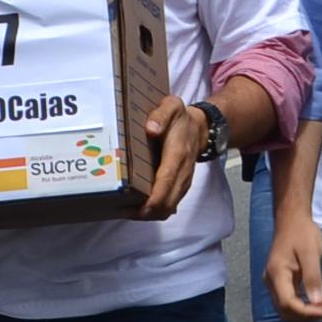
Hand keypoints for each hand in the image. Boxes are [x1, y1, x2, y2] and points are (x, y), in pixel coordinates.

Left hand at [136, 96, 207, 220]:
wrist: (199, 129)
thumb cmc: (181, 119)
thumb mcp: (172, 106)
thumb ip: (161, 115)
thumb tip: (150, 129)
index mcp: (178, 154)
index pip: (167, 182)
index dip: (154, 198)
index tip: (140, 208)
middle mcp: (183, 172)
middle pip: (167, 202)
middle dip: (147, 212)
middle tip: (122, 211)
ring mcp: (183, 182)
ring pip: (168, 208)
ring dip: (149, 215)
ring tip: (125, 212)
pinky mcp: (180, 187)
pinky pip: (168, 205)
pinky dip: (153, 211)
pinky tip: (136, 209)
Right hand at [264, 212, 321, 320]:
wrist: (292, 220)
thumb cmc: (302, 233)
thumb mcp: (311, 253)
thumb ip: (313, 277)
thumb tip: (317, 302)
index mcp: (276, 274)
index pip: (287, 304)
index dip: (305, 312)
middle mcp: (271, 282)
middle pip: (285, 311)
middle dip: (305, 316)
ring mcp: (274, 283)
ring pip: (286, 309)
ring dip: (304, 313)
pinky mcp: (281, 282)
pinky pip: (289, 301)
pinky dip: (303, 306)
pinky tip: (318, 300)